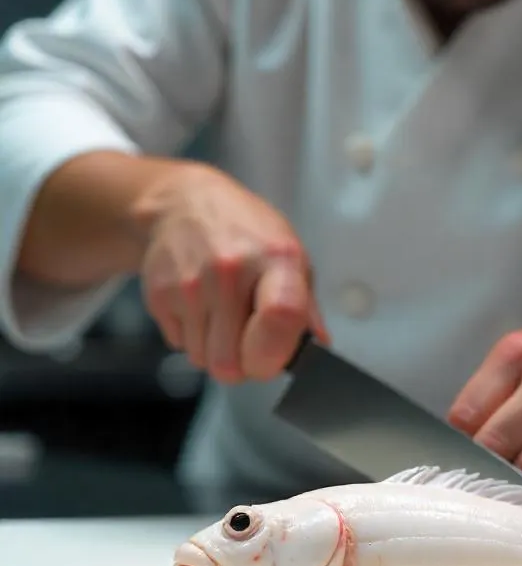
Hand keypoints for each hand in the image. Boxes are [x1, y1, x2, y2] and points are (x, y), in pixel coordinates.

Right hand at [135, 163, 328, 383]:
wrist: (183, 203)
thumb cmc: (245, 231)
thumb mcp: (288, 253)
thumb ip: (304, 304)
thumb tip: (317, 346)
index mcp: (275, 259)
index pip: (281, 317)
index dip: (276, 353)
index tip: (274, 354)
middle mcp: (230, 271)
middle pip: (230, 363)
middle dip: (241, 362)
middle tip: (246, 337)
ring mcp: (191, 284)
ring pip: (202, 360)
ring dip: (214, 349)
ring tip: (222, 313)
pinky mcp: (159, 294)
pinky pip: (178, 344)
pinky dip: (190, 335)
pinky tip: (199, 305)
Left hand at [447, 312, 521, 514]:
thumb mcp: (520, 356)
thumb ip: (487, 396)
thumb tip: (456, 451)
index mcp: (521, 352)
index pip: (468, 415)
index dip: (458, 448)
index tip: (459, 466)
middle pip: (501, 442)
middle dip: (486, 472)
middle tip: (482, 491)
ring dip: (521, 490)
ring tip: (513, 500)